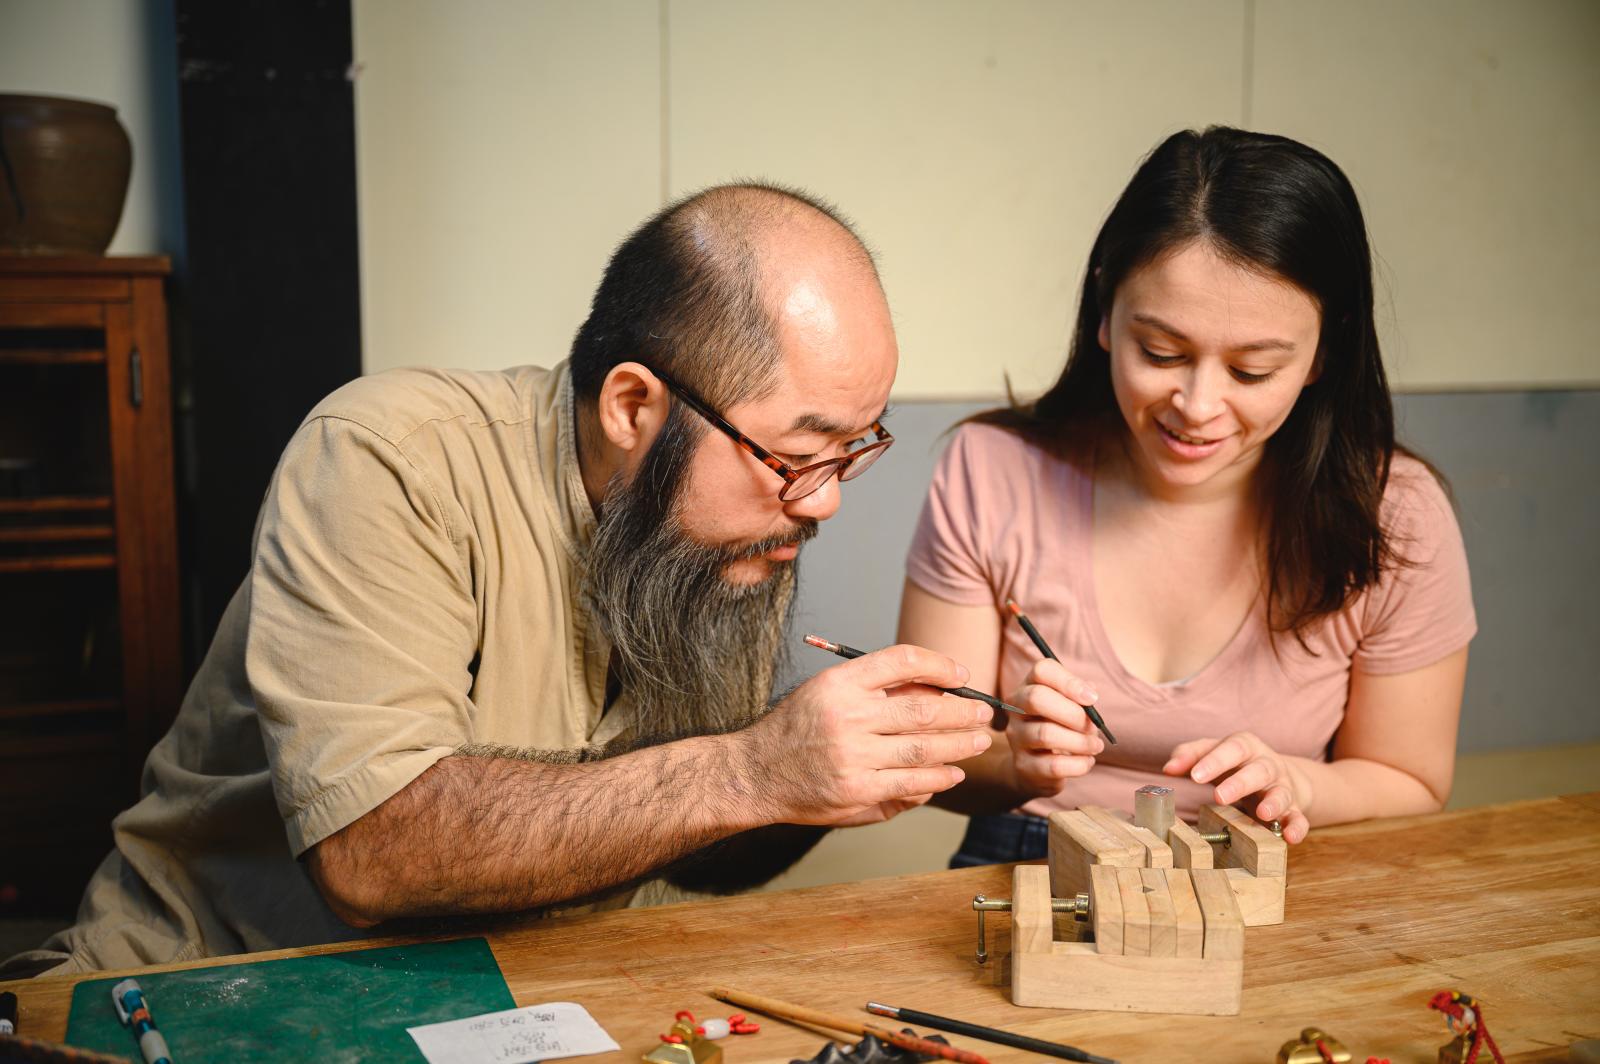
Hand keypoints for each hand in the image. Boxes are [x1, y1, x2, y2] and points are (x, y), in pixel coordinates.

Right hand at [739, 644, 994, 826]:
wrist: (755, 773)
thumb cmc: (796, 728)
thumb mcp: (827, 690)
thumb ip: (875, 688)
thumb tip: (936, 689)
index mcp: (839, 683)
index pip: (901, 661)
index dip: (940, 665)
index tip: (961, 675)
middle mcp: (846, 717)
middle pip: (923, 709)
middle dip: (963, 711)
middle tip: (984, 712)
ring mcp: (853, 758)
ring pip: (924, 750)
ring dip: (959, 745)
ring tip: (978, 741)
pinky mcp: (857, 793)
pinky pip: (911, 785)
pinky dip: (938, 779)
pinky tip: (952, 772)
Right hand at [1004, 659, 1104, 797]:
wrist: (1036, 767)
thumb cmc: (1059, 728)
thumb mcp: (1070, 707)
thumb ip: (1081, 697)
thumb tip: (1091, 693)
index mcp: (1029, 686)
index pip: (1042, 671)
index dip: (1069, 682)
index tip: (1092, 699)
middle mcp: (1016, 708)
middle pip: (1037, 698)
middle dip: (1074, 713)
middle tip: (1093, 727)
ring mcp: (1016, 737)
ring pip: (1045, 734)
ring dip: (1080, 742)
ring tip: (1096, 746)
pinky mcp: (1023, 765)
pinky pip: (1053, 765)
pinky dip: (1078, 764)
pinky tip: (1087, 761)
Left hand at [1163, 731, 1311, 842]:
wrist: (1277, 775)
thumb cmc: (1236, 763)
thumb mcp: (1213, 753)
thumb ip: (1190, 756)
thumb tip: (1167, 768)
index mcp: (1245, 747)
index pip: (1232, 749)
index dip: (1214, 761)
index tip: (1194, 776)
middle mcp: (1267, 765)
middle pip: (1258, 771)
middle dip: (1239, 783)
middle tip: (1219, 797)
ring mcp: (1282, 787)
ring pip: (1281, 793)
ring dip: (1274, 804)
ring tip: (1262, 813)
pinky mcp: (1294, 809)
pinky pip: (1299, 818)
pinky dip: (1297, 827)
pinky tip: (1290, 838)